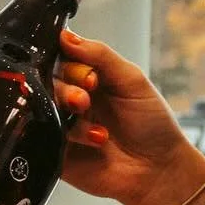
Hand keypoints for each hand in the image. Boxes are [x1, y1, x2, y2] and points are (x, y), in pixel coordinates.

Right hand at [54, 30, 204, 204]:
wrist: (160, 170)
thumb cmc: (153, 124)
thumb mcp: (133, 81)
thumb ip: (101, 56)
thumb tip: (65, 35)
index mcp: (88, 78)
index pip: (61, 57)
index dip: (68, 61)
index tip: (88, 74)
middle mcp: (71, 99)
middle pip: (47, 80)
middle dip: (66, 86)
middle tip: (86, 98)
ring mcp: (61, 125)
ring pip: (43, 106)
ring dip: (67, 110)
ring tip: (96, 123)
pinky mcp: (55, 151)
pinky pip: (43, 136)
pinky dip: (68, 135)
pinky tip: (96, 140)